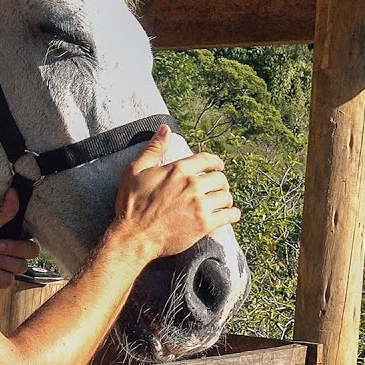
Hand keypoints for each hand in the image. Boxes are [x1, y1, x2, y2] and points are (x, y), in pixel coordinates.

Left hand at [0, 189, 40, 289]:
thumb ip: (4, 212)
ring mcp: (4, 271)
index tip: (0, 242)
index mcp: (11, 241)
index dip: (19, 246)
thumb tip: (14, 191)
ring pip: (16, 272)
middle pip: (26, 261)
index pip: (31, 247)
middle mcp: (10, 257)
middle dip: (5, 256)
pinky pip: (6, 283)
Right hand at [111, 125, 240, 260]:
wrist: (134, 236)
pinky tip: (230, 214)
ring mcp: (200, 205)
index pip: (207, 159)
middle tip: (218, 187)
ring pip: (226, 196)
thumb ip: (153, 148)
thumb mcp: (135, 171)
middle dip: (221, 181)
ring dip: (226, 198)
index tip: (218, 166)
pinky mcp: (204, 225)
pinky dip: (232, 214)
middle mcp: (192, 185)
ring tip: (222, 201)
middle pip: (220, 178)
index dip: (215, 162)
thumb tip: (165, 128)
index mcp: (178, 170)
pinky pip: (229, 215)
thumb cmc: (131, 204)